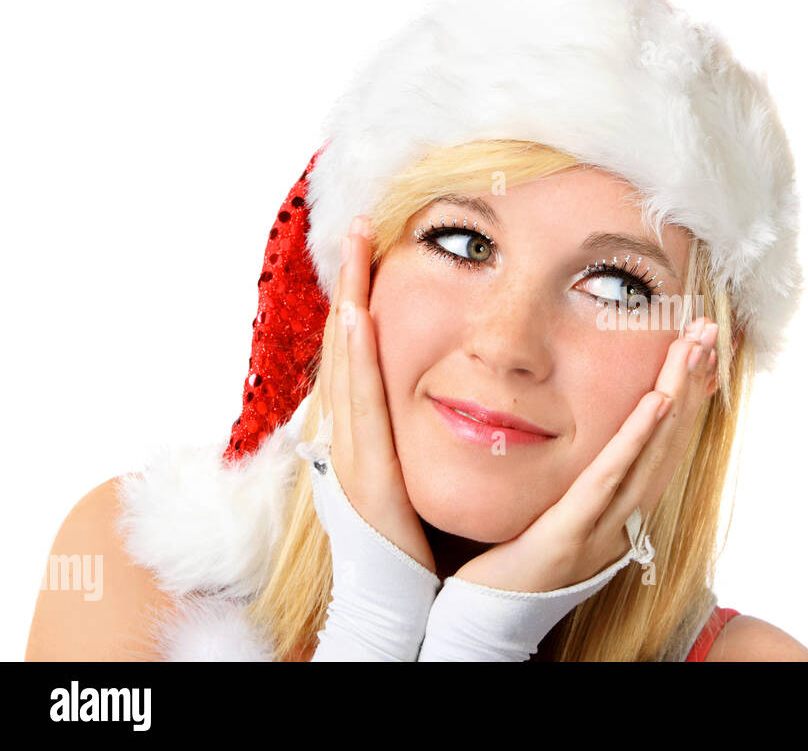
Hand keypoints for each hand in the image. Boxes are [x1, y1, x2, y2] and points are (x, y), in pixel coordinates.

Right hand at [318, 215, 435, 573]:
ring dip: (349, 302)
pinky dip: (356, 359)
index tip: (372, 250)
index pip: (363, 352)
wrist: (393, 597)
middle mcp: (351, 432)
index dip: (361, 299)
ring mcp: (351, 448)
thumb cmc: (408, 538)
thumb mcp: (412, 470)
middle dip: (351, 284)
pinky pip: (359, 404)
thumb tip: (442, 395)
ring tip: (355, 250)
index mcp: (366, 431)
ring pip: (348, 362)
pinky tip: (357, 316)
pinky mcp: (363, 471)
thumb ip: (416, 432)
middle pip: (349, 345)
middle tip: (359, 227)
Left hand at [452, 315, 720, 592]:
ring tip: (693, 349)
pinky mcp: (568, 537)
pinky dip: (636, 440)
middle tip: (708, 330)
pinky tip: (656, 401)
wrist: (484, 624)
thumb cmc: (515, 563)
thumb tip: (593, 433)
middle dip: (690, 383)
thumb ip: (582, 477)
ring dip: (676, 397)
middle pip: (668, 443)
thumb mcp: (558, 510)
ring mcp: (600, 531)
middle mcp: (623, 521)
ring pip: (650, 456)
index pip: (664, 445)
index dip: (687, 396)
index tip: (700, 347)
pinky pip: (608, 482)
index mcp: (622, 512)